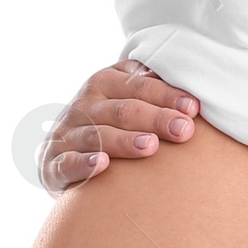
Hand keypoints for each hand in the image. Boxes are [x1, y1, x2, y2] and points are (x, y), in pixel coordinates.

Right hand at [39, 61, 199, 189]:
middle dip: (156, 119)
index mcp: (106, 82)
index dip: (167, 96)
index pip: (140, 86)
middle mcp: (85, 104)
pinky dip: (84, 163)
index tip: (193, 108)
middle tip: (183, 131)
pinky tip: (103, 165)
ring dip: (125, 140)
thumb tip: (193, 83)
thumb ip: (151, 86)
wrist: (60, 153)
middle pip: (124, 110)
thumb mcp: (125, 96)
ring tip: (150, 147)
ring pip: (98, 135)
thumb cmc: (108, 121)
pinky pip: (68, 162)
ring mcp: (67, 133)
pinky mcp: (53, 162)